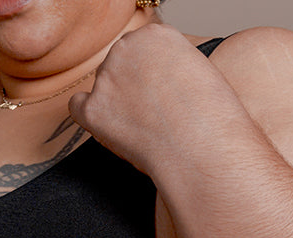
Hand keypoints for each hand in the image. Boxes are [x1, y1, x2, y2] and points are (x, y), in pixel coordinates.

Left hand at [68, 24, 246, 176]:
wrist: (204, 147)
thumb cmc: (213, 118)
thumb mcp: (201, 73)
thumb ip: (172, 69)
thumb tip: (156, 82)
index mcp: (155, 35)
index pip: (142, 50)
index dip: (154, 76)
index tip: (164, 94)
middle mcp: (126, 48)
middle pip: (121, 65)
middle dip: (133, 87)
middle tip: (155, 114)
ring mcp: (106, 79)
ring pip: (103, 87)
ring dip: (117, 105)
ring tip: (147, 129)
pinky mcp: (93, 110)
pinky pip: (79, 108)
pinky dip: (91, 118)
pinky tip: (110, 129)